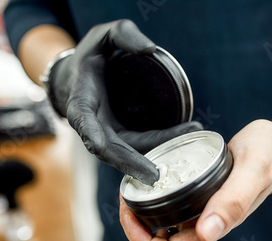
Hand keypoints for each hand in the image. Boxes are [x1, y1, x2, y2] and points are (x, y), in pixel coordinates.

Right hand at [48, 19, 201, 184]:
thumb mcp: (103, 36)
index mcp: (82, 101)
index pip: (82, 119)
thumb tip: (151, 49)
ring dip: (156, 152)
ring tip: (189, 134)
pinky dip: (160, 145)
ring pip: (129, 153)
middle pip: (108, 150)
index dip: (89, 132)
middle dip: (131, 163)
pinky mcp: (121, 137)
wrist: (82, 77)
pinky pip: (140, 146)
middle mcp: (92, 124)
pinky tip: (185, 137)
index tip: (97, 144)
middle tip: (156, 174)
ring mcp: (107, 134)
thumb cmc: (91, 56)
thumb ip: (123, 35)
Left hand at [119, 116, 271, 240]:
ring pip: (165, 239)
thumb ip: (233, 201)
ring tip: (133, 199)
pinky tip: (149, 192)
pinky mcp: (202, 202)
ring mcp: (204, 216)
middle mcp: (208, 226)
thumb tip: (207, 233)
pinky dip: (152, 211)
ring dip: (142, 226)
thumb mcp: (253, 170)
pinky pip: (171, 219)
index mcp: (218, 225)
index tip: (131, 214)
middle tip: (128, 205)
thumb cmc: (269, 154)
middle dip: (136, 235)